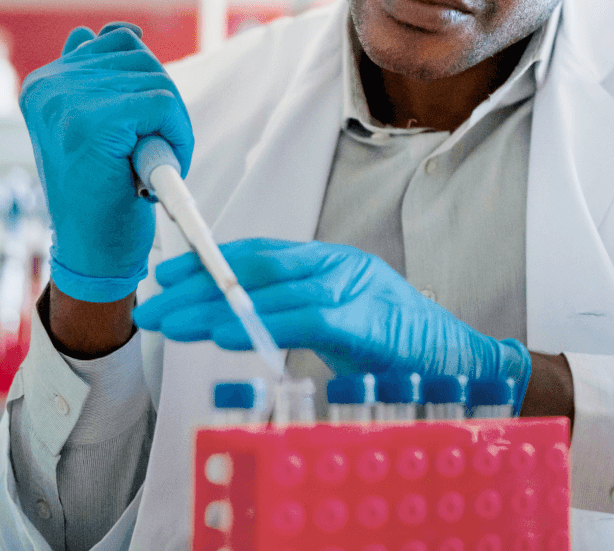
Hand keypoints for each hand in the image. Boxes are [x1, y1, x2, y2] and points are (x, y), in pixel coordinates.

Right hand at [20, 23, 192, 302]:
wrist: (94, 251)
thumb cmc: (103, 190)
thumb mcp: (97, 124)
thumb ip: (103, 77)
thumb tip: (121, 32)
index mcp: (46, 81)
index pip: (119, 42)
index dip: (144, 87)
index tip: (134, 128)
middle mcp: (50, 84)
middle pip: (144, 60)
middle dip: (161, 107)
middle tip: (144, 153)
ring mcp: (68, 101)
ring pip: (159, 82)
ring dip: (171, 126)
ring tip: (146, 163)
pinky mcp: (95, 121)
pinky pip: (166, 105)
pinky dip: (178, 137)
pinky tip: (156, 169)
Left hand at [132, 238, 531, 408]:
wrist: (462, 360)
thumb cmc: (401, 346)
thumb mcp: (343, 321)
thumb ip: (299, 313)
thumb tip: (239, 319)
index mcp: (334, 262)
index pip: (263, 252)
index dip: (211, 261)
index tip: (167, 275)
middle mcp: (341, 264)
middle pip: (257, 265)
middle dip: (197, 283)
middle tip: (152, 301)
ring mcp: (356, 287)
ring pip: (272, 288)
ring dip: (212, 306)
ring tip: (169, 321)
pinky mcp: (366, 320)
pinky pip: (303, 317)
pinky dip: (258, 323)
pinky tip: (220, 334)